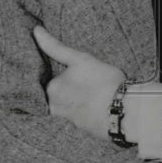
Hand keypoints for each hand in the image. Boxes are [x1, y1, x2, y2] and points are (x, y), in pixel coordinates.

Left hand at [33, 26, 124, 140]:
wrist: (125, 112)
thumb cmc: (103, 82)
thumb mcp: (80, 59)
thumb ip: (55, 46)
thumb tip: (36, 31)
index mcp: (52, 89)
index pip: (50, 80)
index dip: (64, 76)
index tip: (78, 76)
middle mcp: (55, 108)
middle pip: (58, 94)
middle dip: (70, 89)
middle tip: (88, 83)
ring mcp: (68, 122)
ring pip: (69, 106)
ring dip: (77, 100)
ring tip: (94, 94)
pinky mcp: (81, 131)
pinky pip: (79, 118)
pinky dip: (85, 111)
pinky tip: (97, 106)